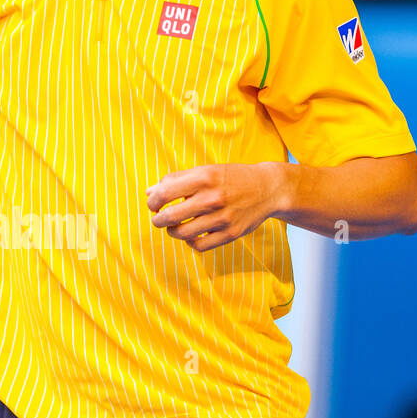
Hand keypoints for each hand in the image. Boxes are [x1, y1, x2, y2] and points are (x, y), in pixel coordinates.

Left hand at [145, 162, 286, 251]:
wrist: (267, 188)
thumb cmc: (230, 178)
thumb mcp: (204, 171)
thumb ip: (176, 180)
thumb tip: (149, 192)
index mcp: (203, 177)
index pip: (164, 193)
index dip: (153, 202)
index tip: (153, 204)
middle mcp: (212, 198)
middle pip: (170, 217)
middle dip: (158, 220)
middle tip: (159, 219)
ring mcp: (222, 218)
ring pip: (182, 234)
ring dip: (172, 232)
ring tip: (174, 227)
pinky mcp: (230, 234)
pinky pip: (199, 246)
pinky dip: (190, 242)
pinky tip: (191, 235)